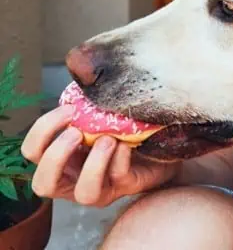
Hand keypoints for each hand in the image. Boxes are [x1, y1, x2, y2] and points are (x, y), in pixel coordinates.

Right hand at [21, 105, 178, 207]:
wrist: (160, 142)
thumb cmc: (121, 126)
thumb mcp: (98, 115)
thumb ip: (84, 106)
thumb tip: (82, 78)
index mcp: (61, 158)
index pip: (33, 152)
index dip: (42, 131)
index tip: (68, 110)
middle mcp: (74, 179)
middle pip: (43, 185)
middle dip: (56, 157)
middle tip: (77, 132)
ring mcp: (101, 188)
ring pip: (85, 193)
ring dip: (93, 164)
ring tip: (107, 139)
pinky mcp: (127, 187)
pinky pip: (119, 178)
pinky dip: (120, 159)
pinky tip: (127, 143)